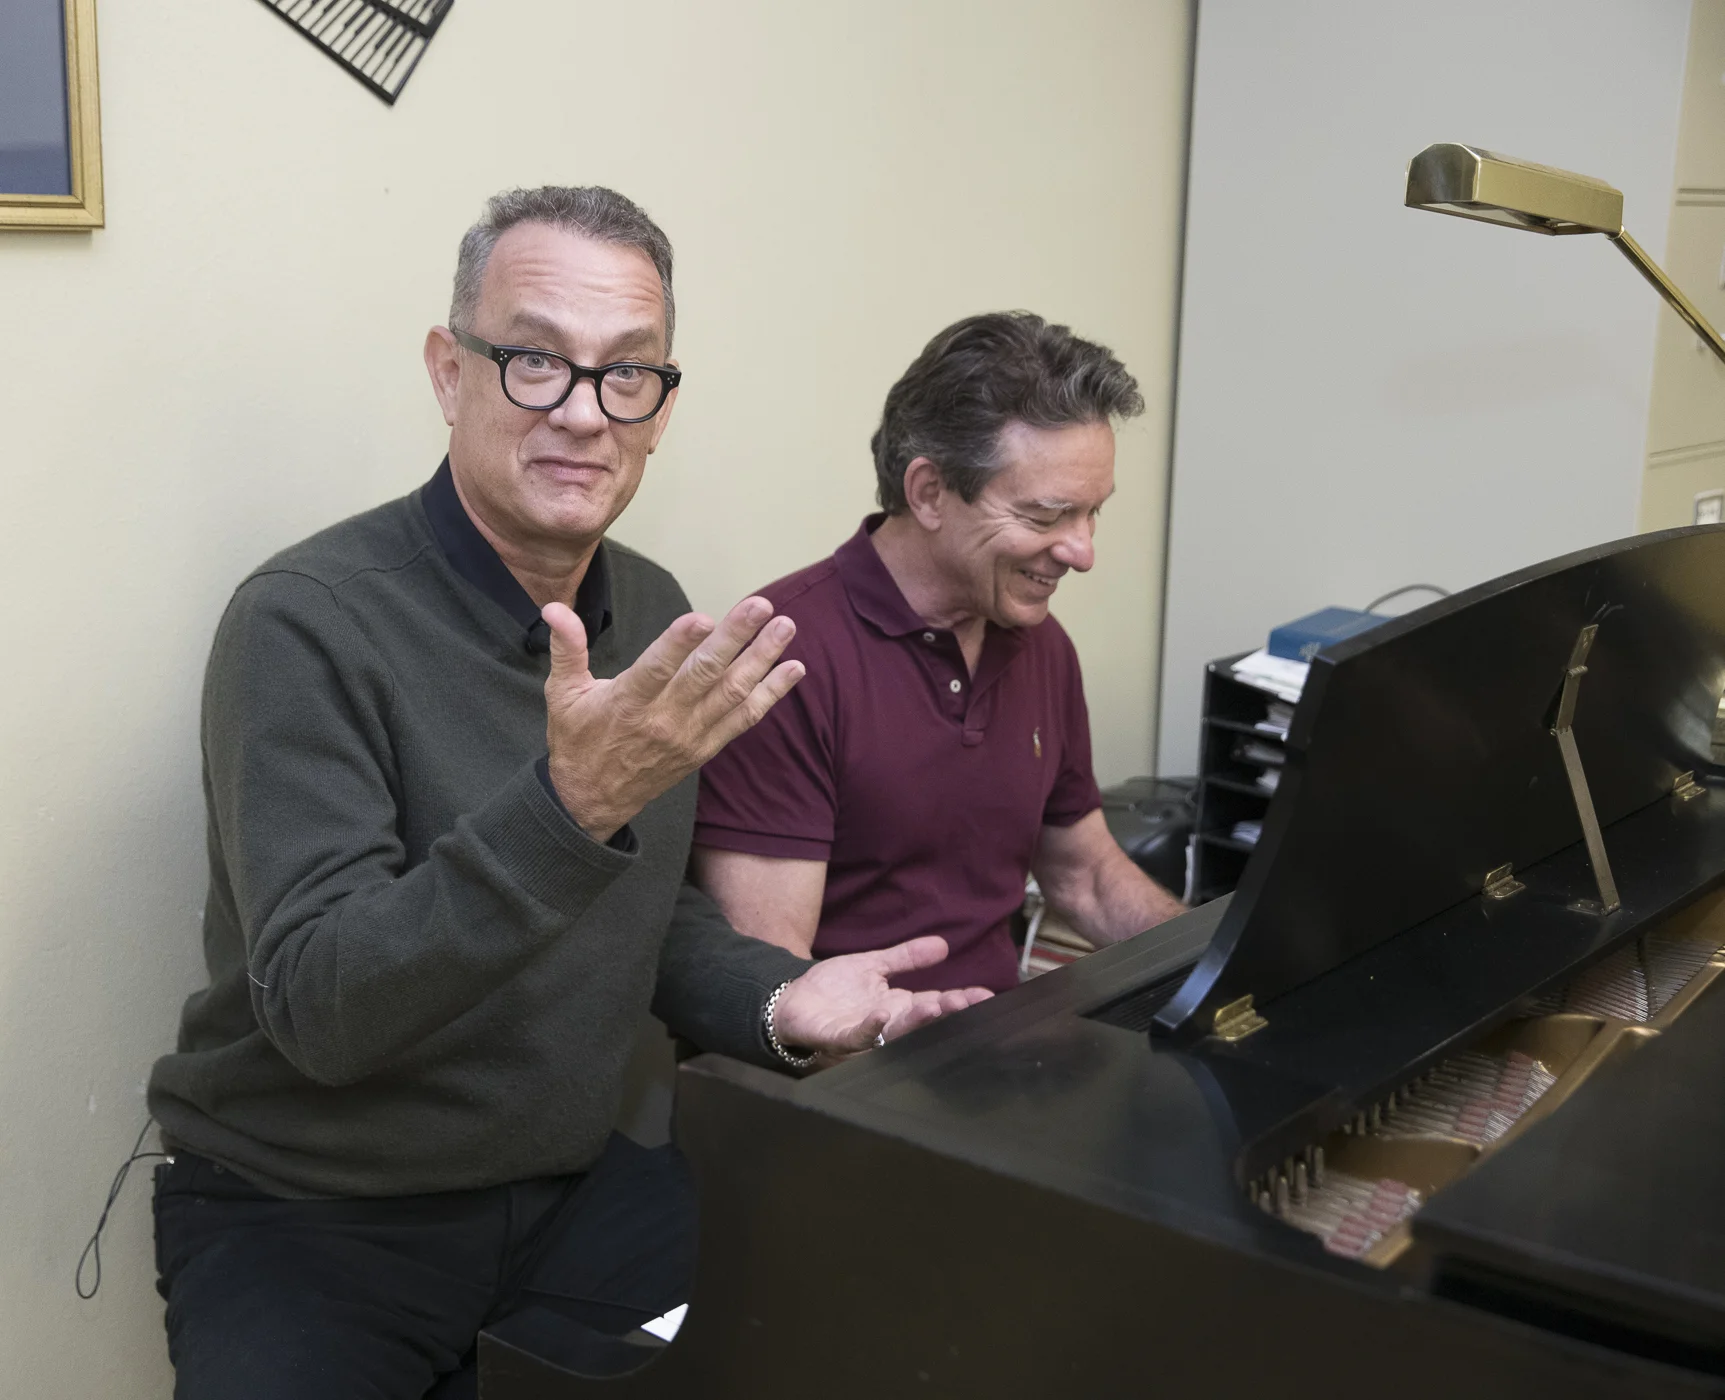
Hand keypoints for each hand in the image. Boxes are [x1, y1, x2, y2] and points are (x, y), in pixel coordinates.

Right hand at [544, 596, 804, 841]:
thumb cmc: (577, 740)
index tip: (703, 617)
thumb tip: (554, 607)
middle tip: (761, 605)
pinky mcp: (706, 748)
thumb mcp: (562, 694)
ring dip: (762, 660)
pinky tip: (794, 669)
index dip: (679, 644)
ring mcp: (690, 736)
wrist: (591, 802)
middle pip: (705, 675)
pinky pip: (744, 719)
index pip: (656, 669)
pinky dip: (770, 694)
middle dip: (735, 638)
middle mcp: (663, 720)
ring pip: (732, 694)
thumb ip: (566, 648)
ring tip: (785, 626)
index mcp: (627, 702)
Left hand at [772, 936, 993, 1053]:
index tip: (986, 995)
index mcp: (897, 1005)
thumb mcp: (873, 964)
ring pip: (896, 1031)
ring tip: (935, 1006)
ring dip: (916, 1021)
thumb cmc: (831, 988)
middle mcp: (886, 1022)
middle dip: (945, 1011)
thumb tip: (942, 945)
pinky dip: (872, 1027)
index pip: (935, 1003)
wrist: (790, 1000)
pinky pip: (858, 1036)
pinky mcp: (839, 1038)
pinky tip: (883, 1014)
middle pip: (922, 1020)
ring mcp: (864, 1032)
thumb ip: (906, 957)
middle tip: (966, 1001)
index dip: (960, 1000)